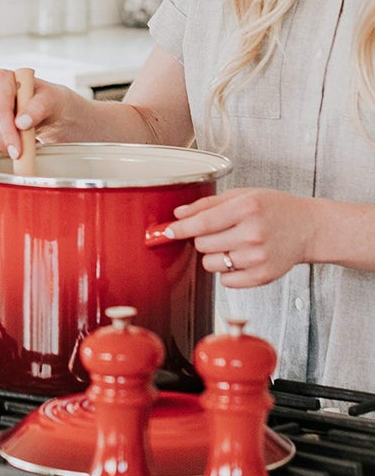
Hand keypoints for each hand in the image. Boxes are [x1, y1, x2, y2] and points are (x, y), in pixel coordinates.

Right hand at [0, 68, 82, 159]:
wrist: (55, 113)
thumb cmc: (53, 102)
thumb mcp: (54, 101)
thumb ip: (38, 107)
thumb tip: (21, 122)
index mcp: (5, 78)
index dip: (6, 127)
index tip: (17, 147)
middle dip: (2, 140)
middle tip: (19, 153)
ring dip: (0, 144)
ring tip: (21, 147)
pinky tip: (13, 144)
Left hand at [164, 188, 318, 287]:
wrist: (308, 228)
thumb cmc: (275, 208)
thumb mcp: (241, 195)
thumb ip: (207, 204)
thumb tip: (179, 214)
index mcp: (246, 209)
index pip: (202, 223)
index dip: (180, 228)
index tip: (167, 232)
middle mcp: (253, 234)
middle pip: (202, 245)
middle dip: (200, 239)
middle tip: (215, 232)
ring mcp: (259, 258)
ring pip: (211, 264)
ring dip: (212, 255)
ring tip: (229, 244)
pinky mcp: (264, 276)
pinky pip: (226, 281)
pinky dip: (226, 271)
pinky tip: (238, 258)